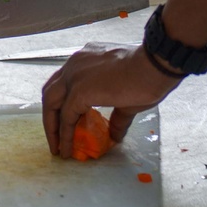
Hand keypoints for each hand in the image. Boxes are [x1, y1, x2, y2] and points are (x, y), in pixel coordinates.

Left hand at [42, 44, 176, 156]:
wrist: (155, 66)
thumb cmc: (147, 75)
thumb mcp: (127, 98)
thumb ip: (117, 117)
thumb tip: (115, 135)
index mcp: (86, 59)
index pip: (65, 81)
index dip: (62, 103)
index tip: (65, 122)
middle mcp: (75, 63)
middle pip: (51, 91)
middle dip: (51, 116)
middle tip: (56, 136)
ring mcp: (75, 75)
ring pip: (51, 102)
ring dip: (52, 126)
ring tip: (57, 147)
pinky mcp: (79, 91)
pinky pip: (66, 117)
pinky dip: (64, 134)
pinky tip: (68, 148)